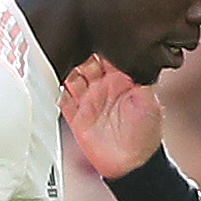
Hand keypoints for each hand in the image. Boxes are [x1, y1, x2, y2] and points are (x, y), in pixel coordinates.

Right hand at [59, 55, 164, 178]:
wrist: (132, 165)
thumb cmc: (146, 134)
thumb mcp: (149, 102)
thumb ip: (141, 77)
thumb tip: (135, 55)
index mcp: (121, 79)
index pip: (107, 53)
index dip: (99, 43)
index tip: (91, 35)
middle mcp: (103, 86)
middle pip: (85, 60)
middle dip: (78, 52)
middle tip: (72, 47)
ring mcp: (89, 100)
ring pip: (71, 76)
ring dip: (65, 68)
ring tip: (60, 61)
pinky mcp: (76, 116)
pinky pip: (61, 98)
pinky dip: (54, 89)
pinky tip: (51, 81)